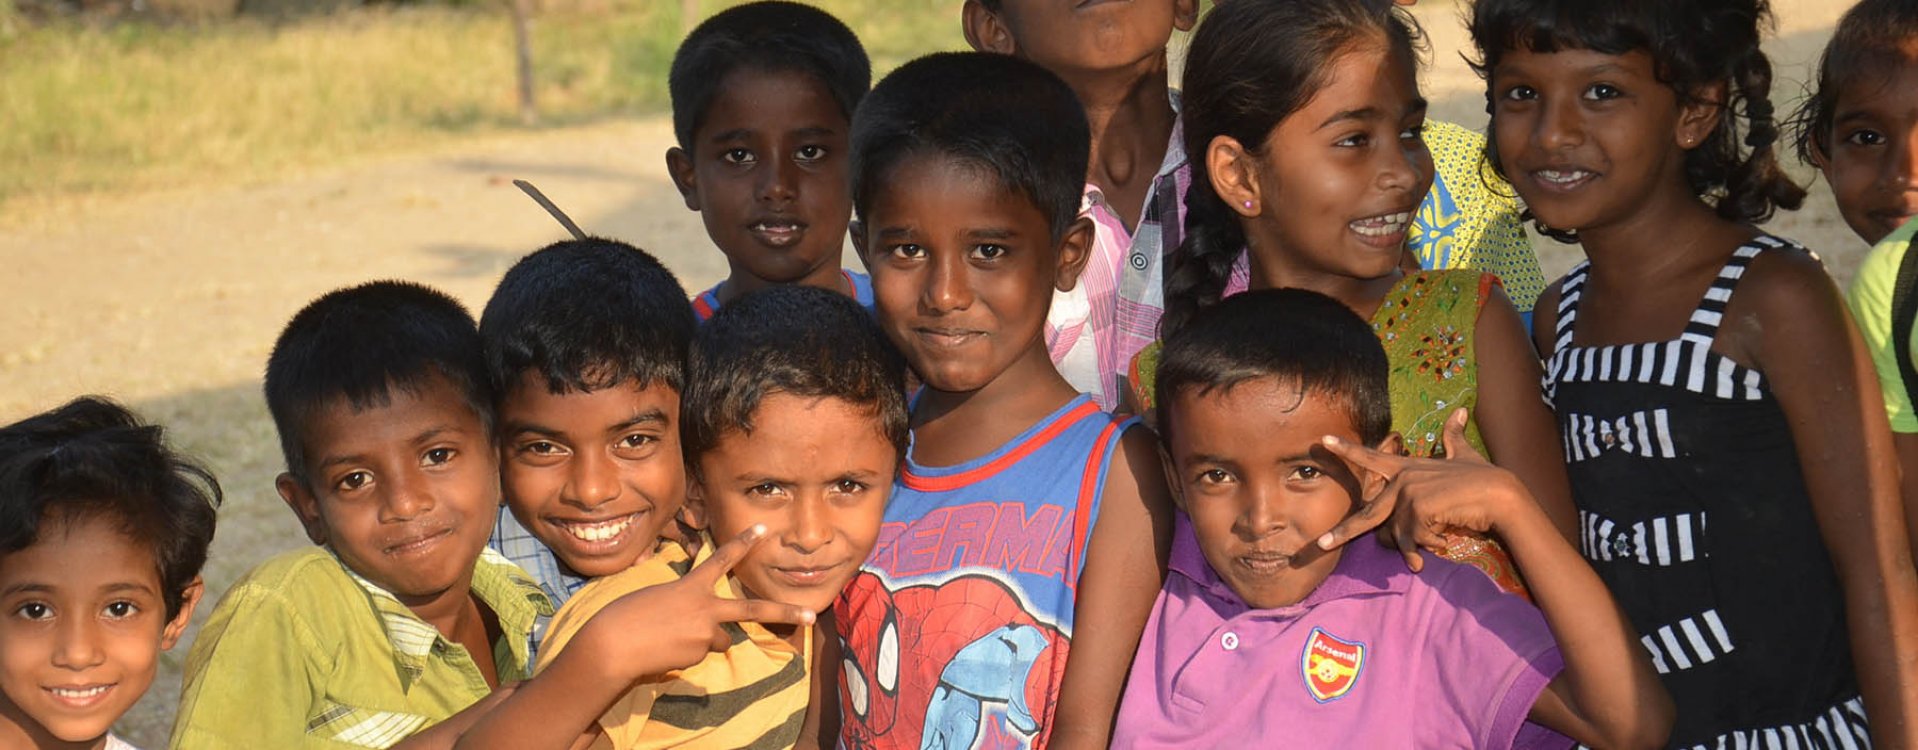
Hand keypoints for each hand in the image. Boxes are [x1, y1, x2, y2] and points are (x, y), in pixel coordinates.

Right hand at [571, 525, 815, 681]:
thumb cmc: (625, 616)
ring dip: (705, 640)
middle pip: (752, 608)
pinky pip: (699, 655)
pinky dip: (685, 655)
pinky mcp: (698, 656)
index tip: (762, 529)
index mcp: (691, 586)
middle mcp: (705, 608)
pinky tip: (663, 653)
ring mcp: (705, 634)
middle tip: (810, 615)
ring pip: (719, 640)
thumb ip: (686, 606)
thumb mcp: (658, 599)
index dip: (743, 543)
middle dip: (784, 612)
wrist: (613, 645)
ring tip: (670, 639)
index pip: (722, 559)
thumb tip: (703, 630)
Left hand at [1313, 409, 1526, 569]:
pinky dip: (1426, 549)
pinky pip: (1412, 540)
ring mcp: (1407, 494)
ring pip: (1396, 534)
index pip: (1372, 457)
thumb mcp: (1465, 454)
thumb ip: (1454, 436)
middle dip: (1342, 531)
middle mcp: (1402, 480)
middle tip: (1320, 544)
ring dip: (1415, 547)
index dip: (1347, 450)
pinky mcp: (1416, 509)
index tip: (1323, 442)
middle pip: (1367, 513)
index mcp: (1408, 467)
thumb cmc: (1484, 478)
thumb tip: (1460, 411)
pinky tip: (1444, 543)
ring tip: (1435, 546)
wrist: (1501, 494)